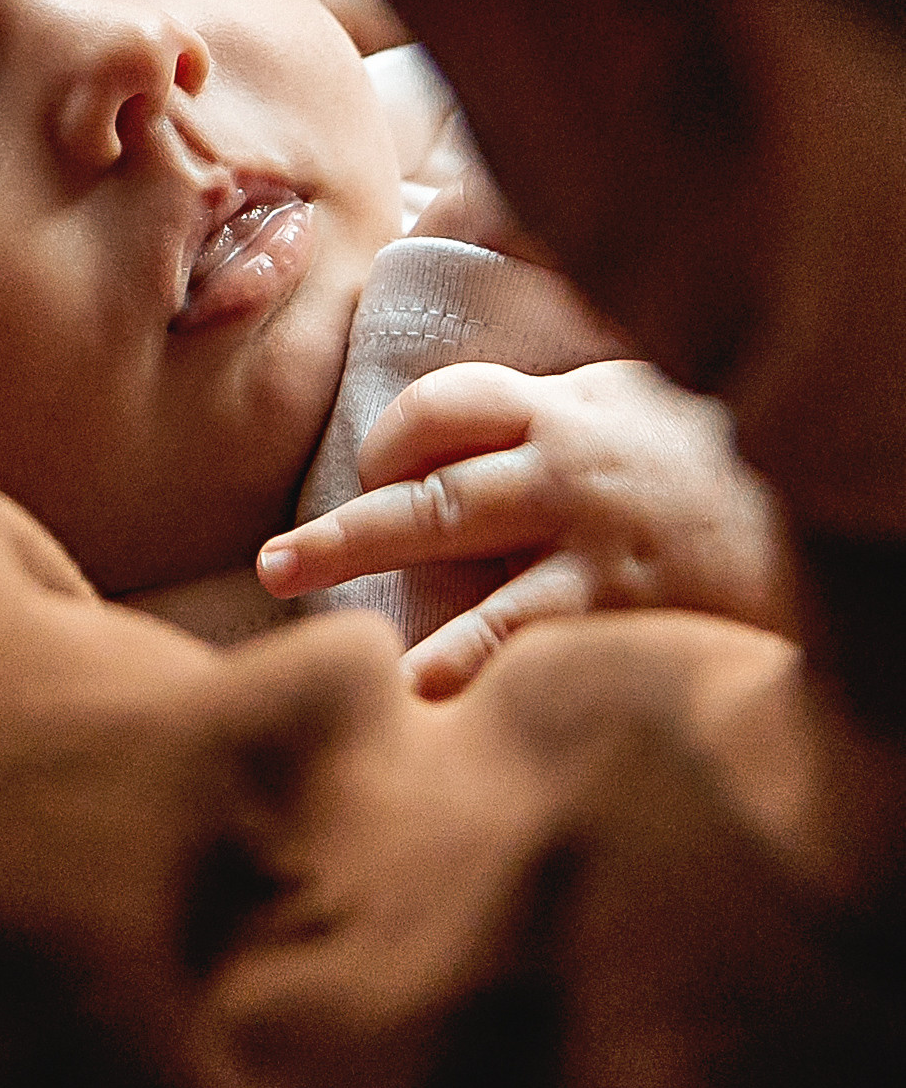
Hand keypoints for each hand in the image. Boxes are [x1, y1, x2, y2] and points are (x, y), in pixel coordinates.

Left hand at [257, 359, 794, 695]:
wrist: (817, 504)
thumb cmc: (715, 461)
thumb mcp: (633, 404)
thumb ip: (556, 410)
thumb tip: (486, 420)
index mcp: (557, 407)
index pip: (445, 402)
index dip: (392, 435)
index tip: (368, 473)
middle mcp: (557, 459)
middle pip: (428, 478)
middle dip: (345, 522)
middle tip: (270, 560)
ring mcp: (584, 526)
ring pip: (456, 532)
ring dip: (366, 558)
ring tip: (301, 599)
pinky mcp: (618, 590)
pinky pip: (528, 618)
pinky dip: (473, 650)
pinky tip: (426, 684)